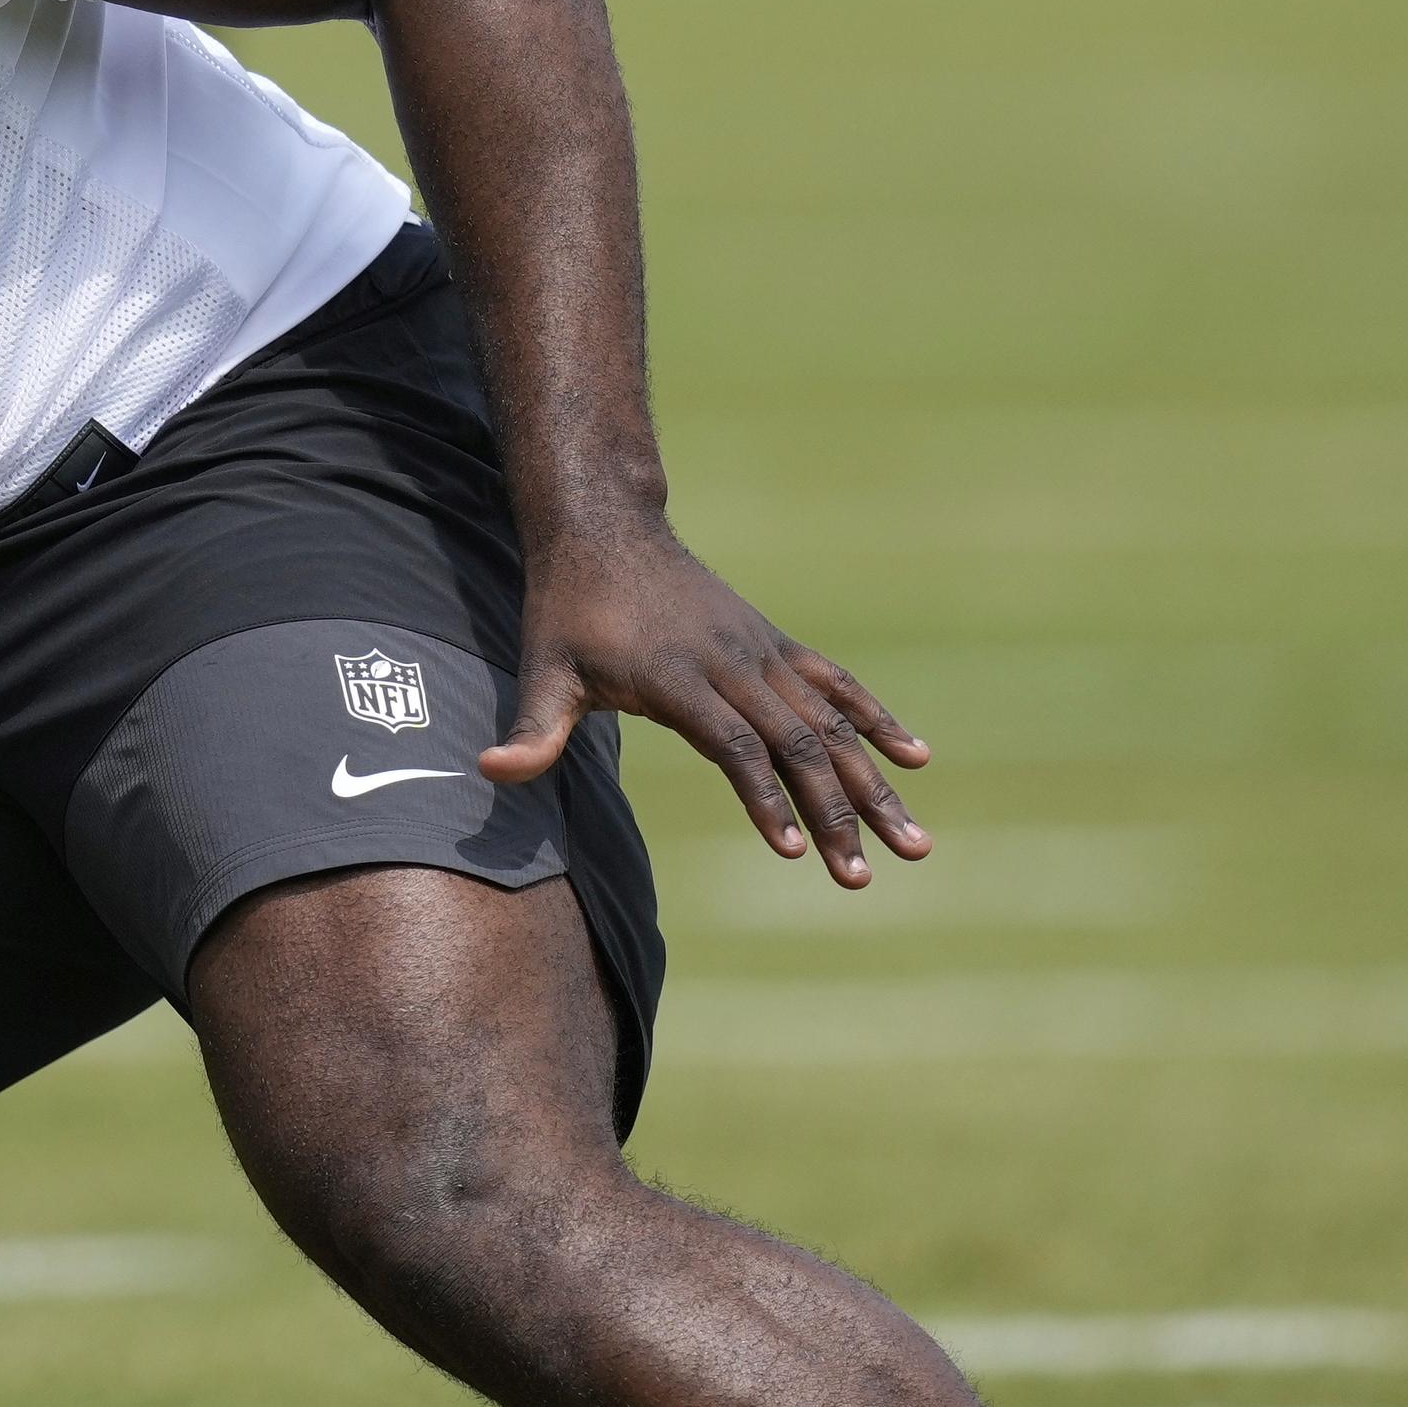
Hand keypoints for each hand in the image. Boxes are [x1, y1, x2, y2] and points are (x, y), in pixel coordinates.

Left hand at [480, 522, 930, 885]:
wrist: (606, 529)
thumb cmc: (568, 610)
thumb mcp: (541, 668)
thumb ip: (532, 728)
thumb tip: (490, 771)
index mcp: (677, 676)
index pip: (732, 746)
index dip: (763, 798)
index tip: (792, 851)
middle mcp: (732, 663)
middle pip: (796, 744)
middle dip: (835, 812)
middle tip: (860, 877)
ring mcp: (761, 651)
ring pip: (830, 722)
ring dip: (873, 783)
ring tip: (914, 843)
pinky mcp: (775, 643)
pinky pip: (836, 683)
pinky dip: (877, 719)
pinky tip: (916, 758)